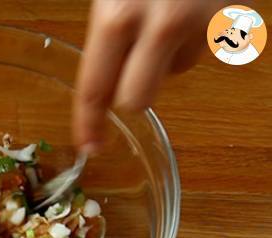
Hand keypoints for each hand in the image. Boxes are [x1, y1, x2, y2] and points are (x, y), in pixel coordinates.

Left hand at [74, 0, 224, 151]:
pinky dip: (191, 38)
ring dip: (165, 58)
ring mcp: (199, 27)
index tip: (88, 146)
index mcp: (118, 16)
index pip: (95, 89)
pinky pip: (200, 49)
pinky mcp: (227, 24)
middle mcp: (160, 26)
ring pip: (174, 72)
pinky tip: (190, 9)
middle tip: (130, 73)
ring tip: (167, 15)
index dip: (89, 125)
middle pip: (137, 100)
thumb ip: (108, 34)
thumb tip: (101, 80)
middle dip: (131, 95)